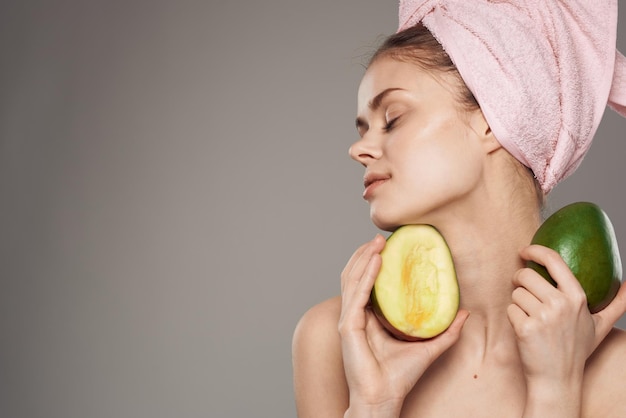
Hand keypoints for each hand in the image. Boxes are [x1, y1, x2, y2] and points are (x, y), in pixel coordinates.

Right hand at [338, 234, 468, 415]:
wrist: (383, 399)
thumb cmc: (399, 378)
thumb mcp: (428, 347)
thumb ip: (446, 330)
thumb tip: (465, 312)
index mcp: (368, 318)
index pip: (366, 282)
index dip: (374, 263)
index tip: (389, 246)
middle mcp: (355, 315)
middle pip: (355, 275)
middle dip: (366, 254)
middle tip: (382, 237)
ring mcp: (349, 319)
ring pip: (352, 279)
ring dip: (364, 258)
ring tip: (377, 242)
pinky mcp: (348, 326)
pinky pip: (357, 294)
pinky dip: (366, 275)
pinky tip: (376, 261)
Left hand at [507, 244, 625, 387]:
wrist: (557, 379)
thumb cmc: (576, 350)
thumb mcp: (600, 326)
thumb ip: (617, 304)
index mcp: (577, 298)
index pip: (553, 261)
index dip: (535, 250)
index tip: (525, 250)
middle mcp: (560, 304)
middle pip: (525, 275)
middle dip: (520, 281)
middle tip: (525, 292)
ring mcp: (542, 316)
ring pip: (516, 293)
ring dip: (518, 303)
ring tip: (532, 319)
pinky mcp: (524, 328)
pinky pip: (510, 309)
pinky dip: (514, 318)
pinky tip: (525, 331)